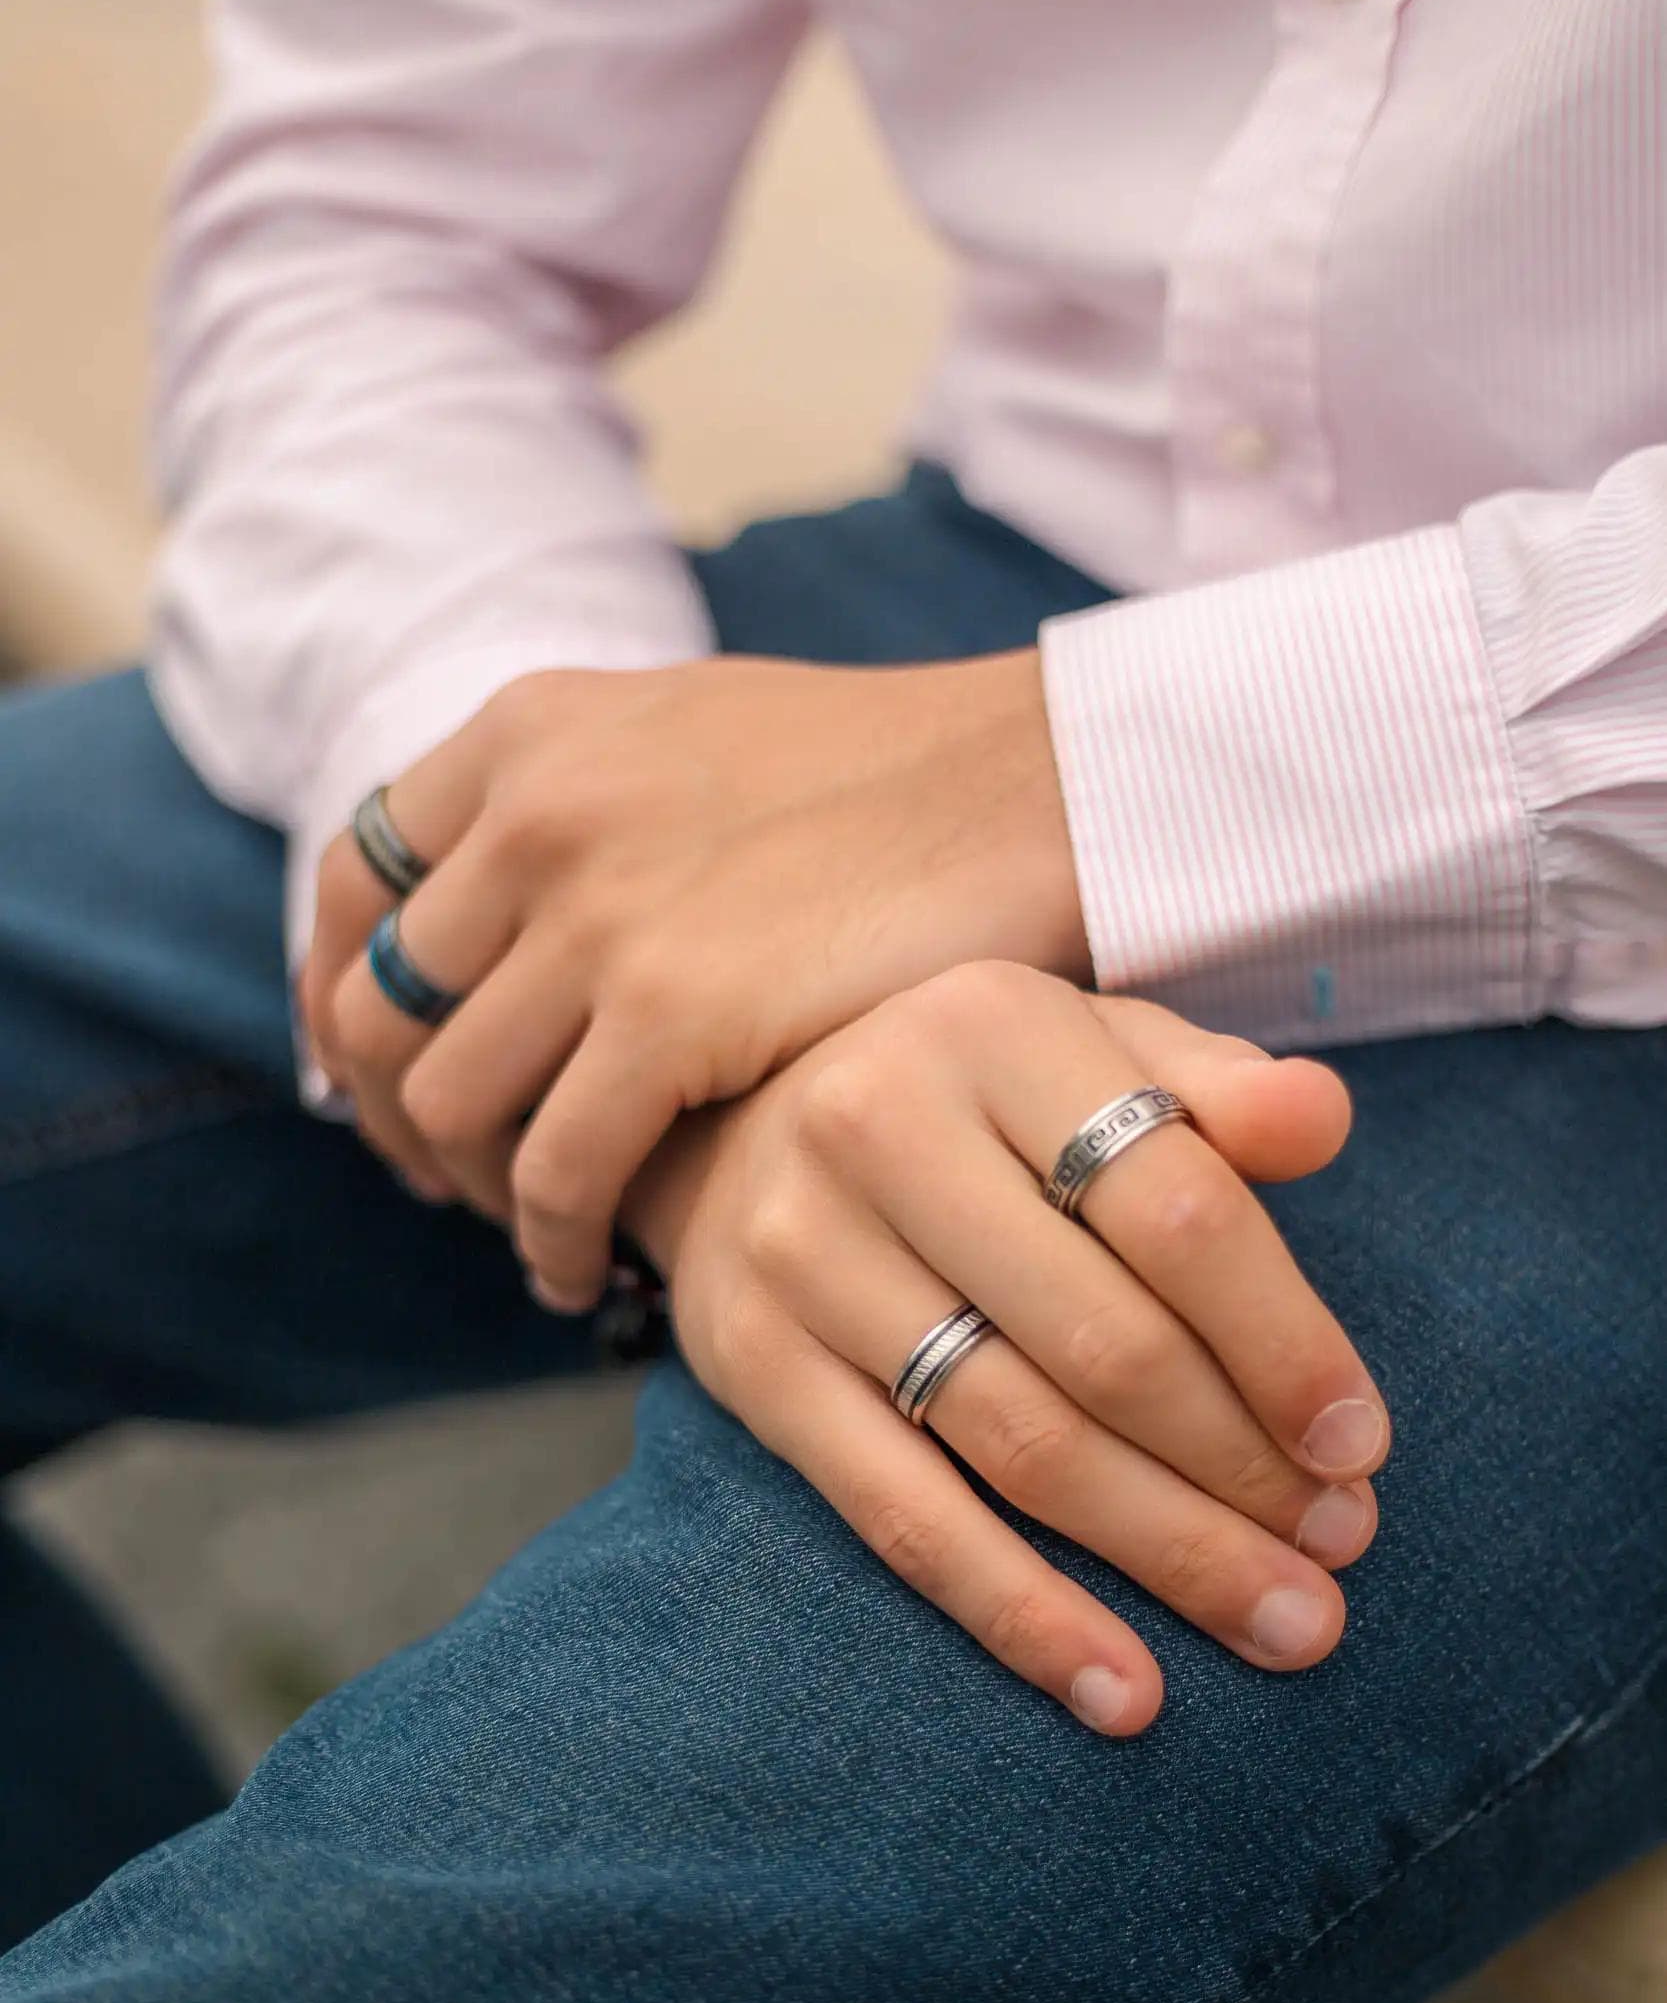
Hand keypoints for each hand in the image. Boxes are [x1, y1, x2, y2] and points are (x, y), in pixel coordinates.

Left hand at [303, 652, 1086, 1302]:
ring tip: (531, 1235)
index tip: (371, 1073)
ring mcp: (594, 914)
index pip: (356, 885)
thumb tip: (502, 900)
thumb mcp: (687, 731)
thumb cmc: (891, 775)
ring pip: (452, 1104)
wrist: (1035, 780)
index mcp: (527, 734)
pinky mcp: (668, 1015)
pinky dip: (551, 1239)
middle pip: (380, 1010)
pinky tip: (586, 1271)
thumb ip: (576, 799)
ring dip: (474, 1193)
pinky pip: (554, 1171)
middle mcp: (534, 814)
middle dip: (395, 1118)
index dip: (341, 997)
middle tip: (446, 1181)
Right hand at [624, 962, 1389, 1736]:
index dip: (1283, 1339)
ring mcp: (803, 1253)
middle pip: (1104, 1339)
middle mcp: (880, 1127)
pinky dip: (1018, 1613)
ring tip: (1280, 1622)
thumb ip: (1211, 1085)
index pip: (1174, 1205)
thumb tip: (1322, 1120)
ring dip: (1165, 1551)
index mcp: (994, 1030)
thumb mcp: (1089, 1049)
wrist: (733, 1121)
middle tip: (1340, 1552)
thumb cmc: (970, 1097)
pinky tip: (1119, 1688)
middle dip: (1242, 1468)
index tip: (1362, 1447)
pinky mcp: (752, 1366)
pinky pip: (900, 1515)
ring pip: (1016, 1439)